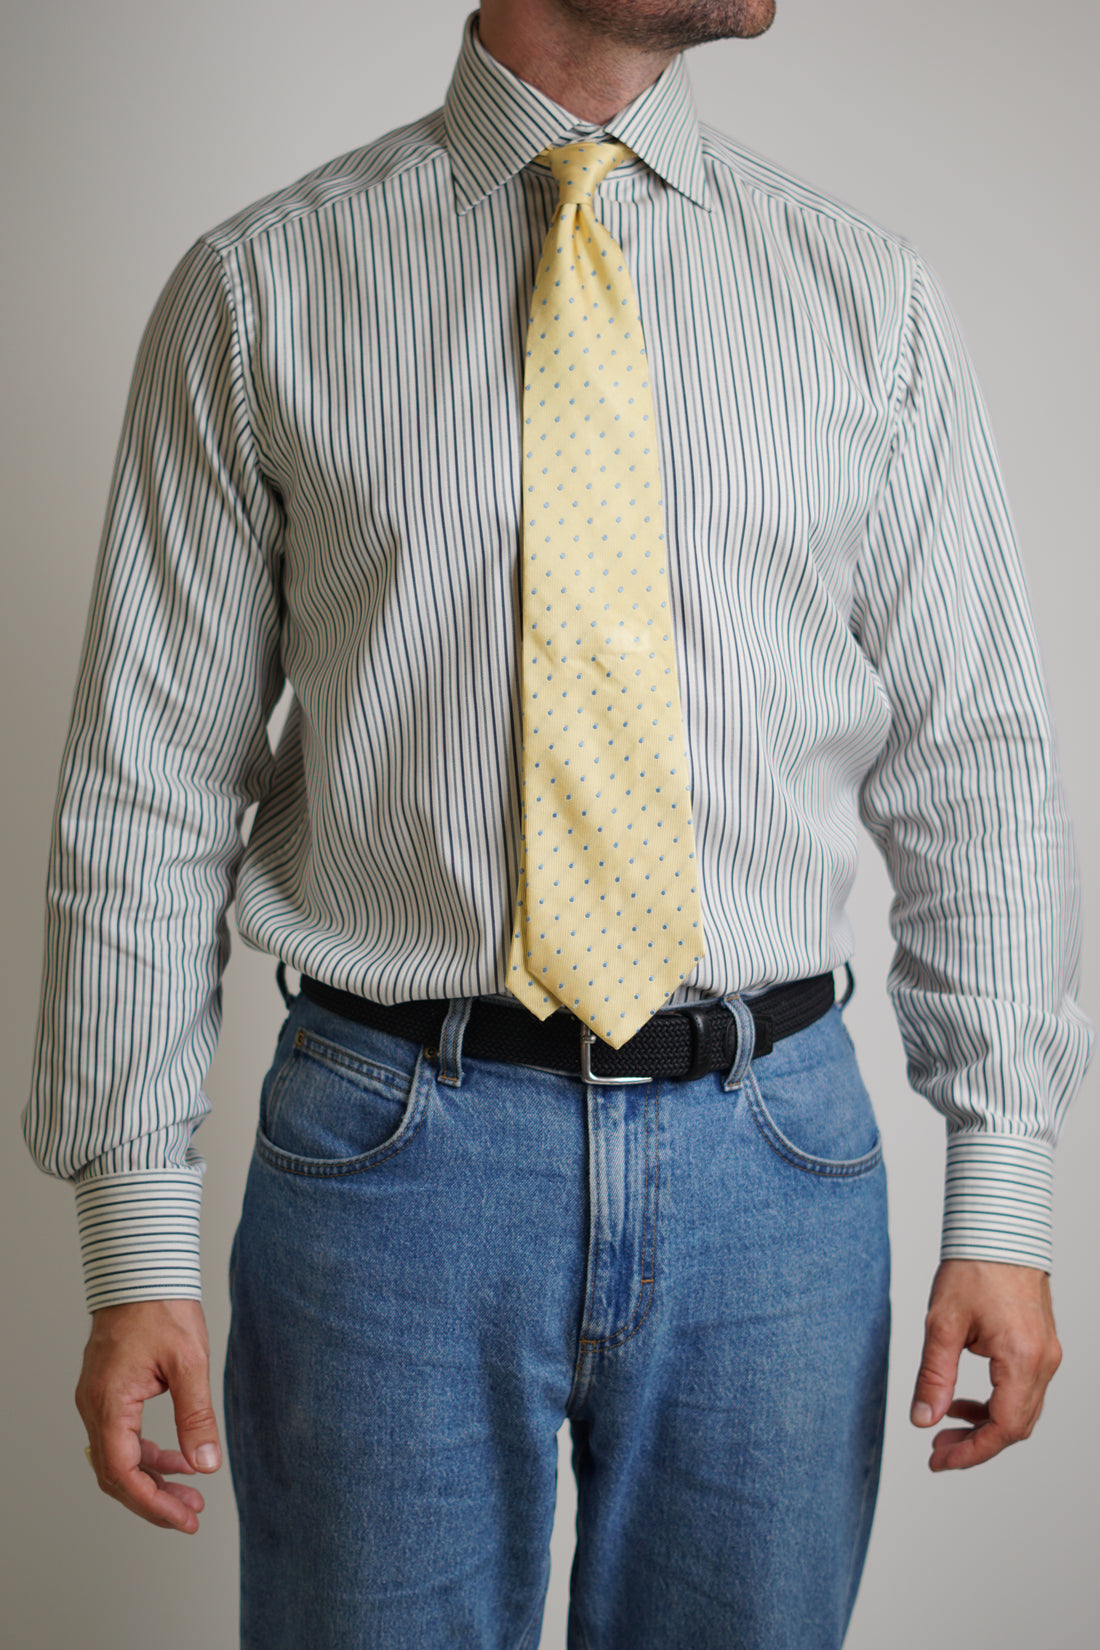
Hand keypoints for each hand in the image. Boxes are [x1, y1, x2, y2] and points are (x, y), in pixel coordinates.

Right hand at [76, 1298, 221, 1531]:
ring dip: (152, 1478)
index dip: (152, 1502)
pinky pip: (121, 1436)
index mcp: (110, 1401)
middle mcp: (94, 1405)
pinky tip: (178, 1458)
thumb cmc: (162, 1306)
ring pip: (117, 1457)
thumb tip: (205, 1464)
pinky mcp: (107, 1391)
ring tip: (191, 1493)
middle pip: (115, 1473)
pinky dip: (147, 1453)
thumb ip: (196, 1416)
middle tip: (190, 1515)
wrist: (142, 1269)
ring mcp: (97, 1398)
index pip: (122, 1472)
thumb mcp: (189, 1362)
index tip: (182, 1518)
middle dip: (153, 1499)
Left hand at [910, 1259, 1060, 1470]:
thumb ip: (935, 1377)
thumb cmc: (973, 1268)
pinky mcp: (1041, 1346)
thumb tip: (924, 1420)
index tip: (938, 1460)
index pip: (1004, 1428)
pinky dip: (996, 1404)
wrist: (999, 1229)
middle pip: (1016, 1426)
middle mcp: (1044, 1362)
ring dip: (985, 1425)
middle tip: (936, 1449)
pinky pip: (1023, 1390)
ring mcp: (1047, 1355)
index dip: (971, 1453)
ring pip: (1021, 1411)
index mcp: (1022, 1359)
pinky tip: (965, 1401)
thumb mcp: (942, 1324)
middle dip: (976, 1445)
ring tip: (945, 1427)